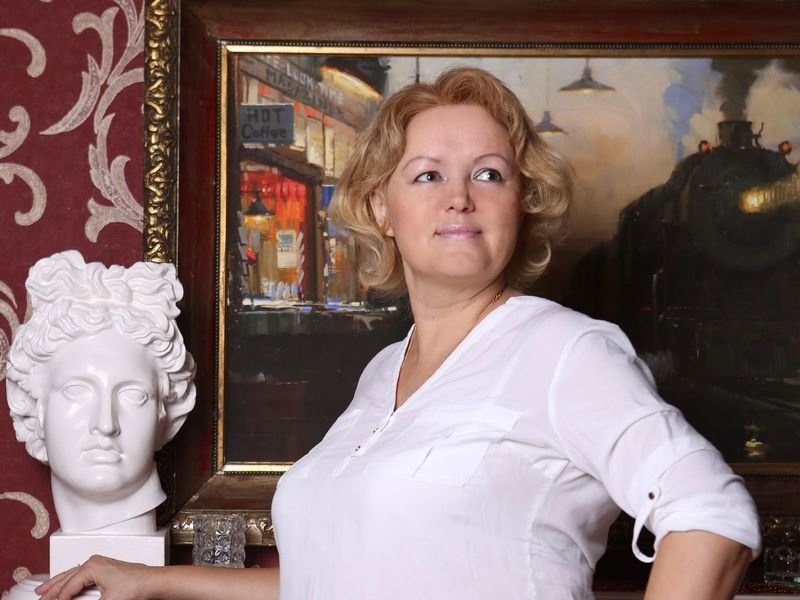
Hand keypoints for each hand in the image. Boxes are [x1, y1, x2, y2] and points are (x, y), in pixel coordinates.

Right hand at [35, 555, 150, 599]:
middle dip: (51, 589)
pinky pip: (80, 574)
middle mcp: (94, 562)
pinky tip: (65, 585)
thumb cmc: (135, 587)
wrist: (152, 582)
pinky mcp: (105, 569)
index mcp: (91, 567)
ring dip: (57, 583)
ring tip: (43, 591)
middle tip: (38, 598)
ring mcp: (100, 564)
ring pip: (71, 574)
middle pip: (65, 578)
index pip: (67, 588)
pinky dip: (70, 581)